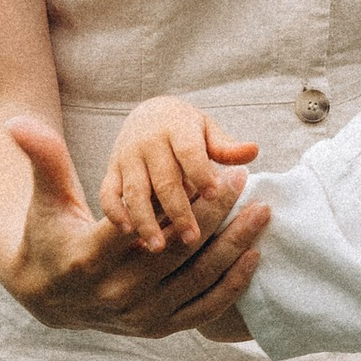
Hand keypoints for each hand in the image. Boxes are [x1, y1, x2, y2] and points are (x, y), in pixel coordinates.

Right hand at [1, 115, 266, 336]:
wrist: (47, 294)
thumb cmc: (49, 233)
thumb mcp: (44, 198)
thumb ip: (42, 159)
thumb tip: (18, 121)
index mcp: (87, 260)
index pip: (144, 227)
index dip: (184, 201)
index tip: (217, 173)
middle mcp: (113, 295)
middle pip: (178, 253)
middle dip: (217, 216)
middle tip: (246, 183)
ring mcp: (137, 316)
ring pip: (196, 282)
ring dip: (234, 248)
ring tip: (261, 213)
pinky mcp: (155, 329)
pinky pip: (202, 311)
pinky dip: (231, 286)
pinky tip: (254, 256)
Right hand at [99, 96, 260, 252]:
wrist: (147, 113)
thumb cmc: (186, 129)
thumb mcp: (207, 131)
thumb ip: (226, 146)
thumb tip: (253, 151)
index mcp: (176, 129)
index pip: (189, 152)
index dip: (201, 173)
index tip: (214, 195)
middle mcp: (149, 143)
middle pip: (164, 180)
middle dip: (178, 210)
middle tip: (192, 239)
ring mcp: (127, 158)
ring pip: (135, 192)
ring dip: (146, 221)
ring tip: (158, 247)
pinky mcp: (112, 171)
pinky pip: (108, 193)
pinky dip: (115, 213)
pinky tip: (128, 233)